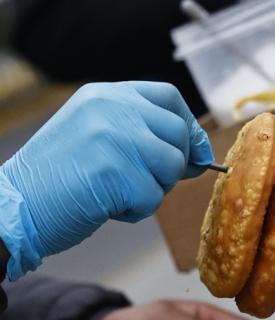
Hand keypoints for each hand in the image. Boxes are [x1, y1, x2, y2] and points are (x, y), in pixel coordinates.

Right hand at [0, 82, 213, 278]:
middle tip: (150, 182)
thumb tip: (198, 153)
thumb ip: (140, 133)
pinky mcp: (115, 171)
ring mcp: (114, 137)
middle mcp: (111, 108)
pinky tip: (105, 207)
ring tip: (119, 193)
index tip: (193, 150)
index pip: (168, 97)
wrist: (15, 206)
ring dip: (155, 189)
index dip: (188, 125)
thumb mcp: (96, 136)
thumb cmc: (57, 179)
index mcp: (106, 95)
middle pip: (178, 132)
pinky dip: (135, 211)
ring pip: (172, 165)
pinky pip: (153, 197)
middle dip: (176, 164)